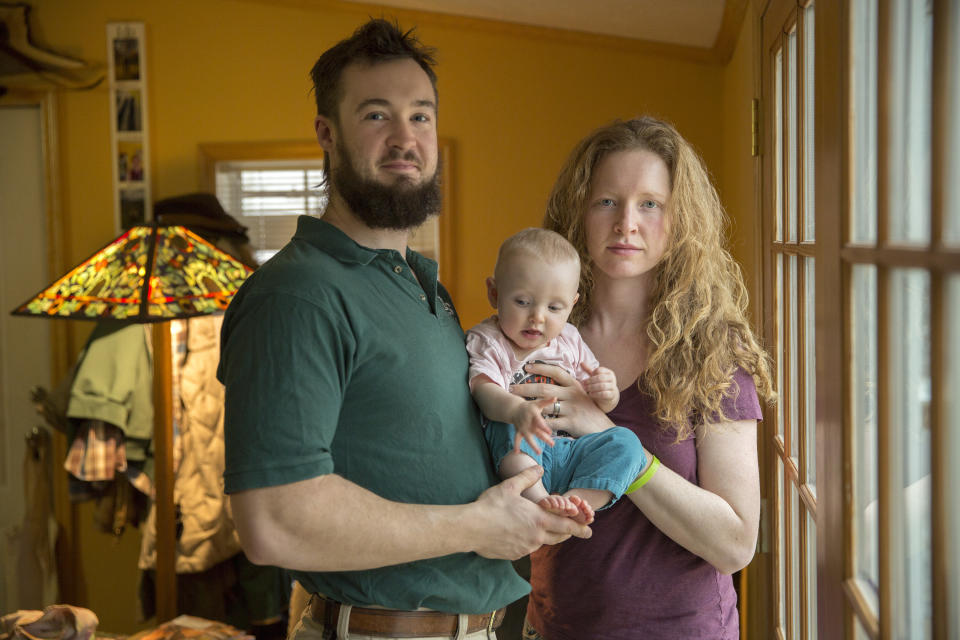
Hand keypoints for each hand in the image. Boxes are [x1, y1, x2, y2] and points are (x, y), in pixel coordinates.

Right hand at [471, 466, 591, 559]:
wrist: (471, 528)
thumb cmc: (491, 506)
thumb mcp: (510, 486)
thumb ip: (528, 477)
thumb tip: (540, 468)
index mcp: (539, 520)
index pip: (567, 526)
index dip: (580, 529)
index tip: (590, 532)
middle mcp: (536, 537)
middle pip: (559, 538)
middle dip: (566, 533)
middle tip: (570, 530)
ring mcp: (525, 548)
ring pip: (542, 543)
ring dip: (546, 536)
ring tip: (541, 529)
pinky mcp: (514, 555)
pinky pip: (527, 549)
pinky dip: (528, 541)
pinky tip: (518, 534)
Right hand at [509, 397, 556, 453]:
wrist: (515, 409)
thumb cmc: (530, 406)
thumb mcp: (538, 403)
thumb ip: (546, 401)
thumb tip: (555, 398)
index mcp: (533, 414)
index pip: (539, 421)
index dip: (544, 427)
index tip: (550, 432)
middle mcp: (527, 422)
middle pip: (537, 431)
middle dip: (544, 438)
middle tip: (552, 444)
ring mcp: (522, 427)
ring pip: (528, 437)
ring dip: (533, 445)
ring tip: (539, 452)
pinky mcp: (518, 431)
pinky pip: (517, 439)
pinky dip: (516, 445)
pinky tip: (517, 452)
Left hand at [510, 362, 614, 436]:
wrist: (603, 427)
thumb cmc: (590, 410)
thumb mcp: (583, 393)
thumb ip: (570, 384)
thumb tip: (563, 370)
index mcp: (575, 385)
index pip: (556, 372)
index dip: (540, 368)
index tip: (526, 367)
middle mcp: (572, 394)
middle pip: (544, 388)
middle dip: (526, 388)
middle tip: (512, 389)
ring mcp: (571, 409)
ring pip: (545, 406)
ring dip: (529, 406)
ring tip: (517, 406)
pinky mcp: (570, 422)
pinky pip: (550, 422)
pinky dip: (540, 423)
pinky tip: (529, 423)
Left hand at [583, 365, 618, 411]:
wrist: (609, 396)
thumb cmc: (600, 384)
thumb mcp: (595, 376)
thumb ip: (589, 370)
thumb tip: (581, 363)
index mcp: (608, 372)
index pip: (600, 370)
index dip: (592, 373)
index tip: (586, 378)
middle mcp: (612, 379)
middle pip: (600, 378)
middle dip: (590, 381)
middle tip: (583, 383)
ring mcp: (613, 387)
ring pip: (602, 386)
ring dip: (592, 387)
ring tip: (586, 389)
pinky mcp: (612, 395)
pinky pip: (603, 394)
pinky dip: (595, 394)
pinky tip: (590, 394)